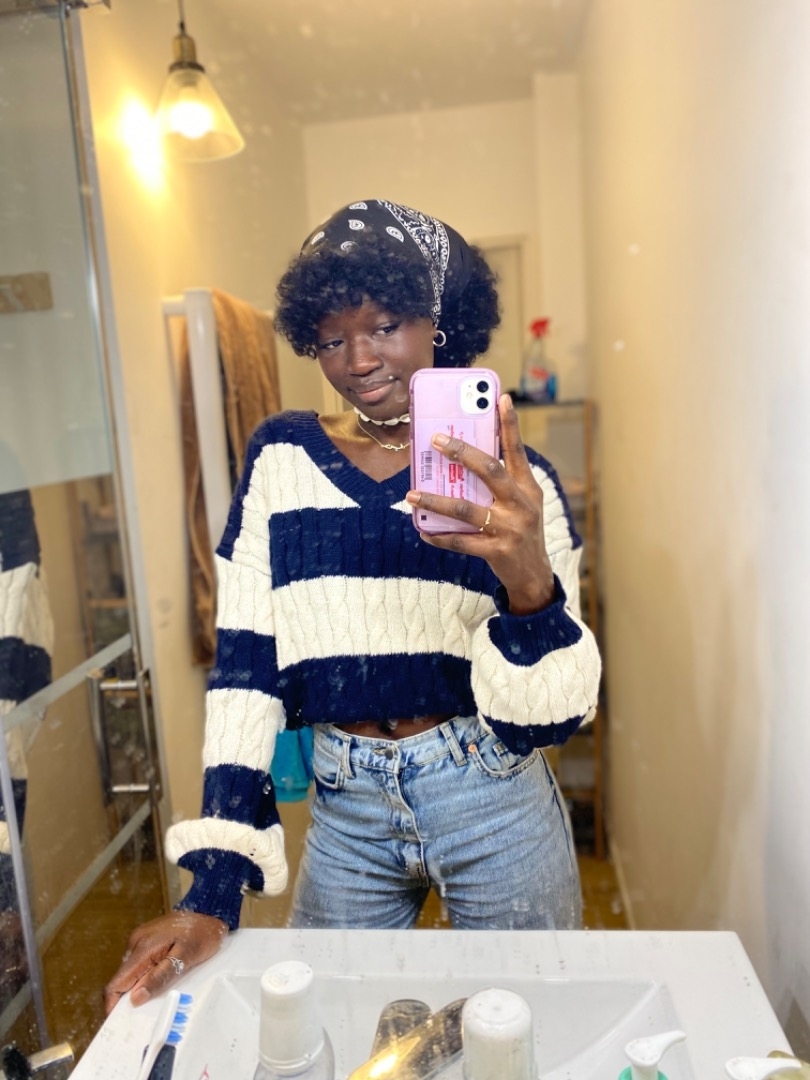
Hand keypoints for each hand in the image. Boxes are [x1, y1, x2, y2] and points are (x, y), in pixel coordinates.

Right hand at [103, 910, 226, 1013]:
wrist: (210, 913)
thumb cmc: (202, 935)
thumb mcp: (185, 958)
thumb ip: (160, 977)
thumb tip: (136, 998)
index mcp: (143, 947)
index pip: (117, 982)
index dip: (113, 1004)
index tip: (118, 1023)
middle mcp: (136, 942)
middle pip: (122, 979)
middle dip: (126, 999)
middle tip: (139, 1018)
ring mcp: (140, 939)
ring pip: (130, 972)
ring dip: (136, 987)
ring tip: (150, 1001)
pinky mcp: (146, 939)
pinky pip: (139, 963)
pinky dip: (143, 976)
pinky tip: (156, 982)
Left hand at [406, 394, 554, 614]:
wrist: (534, 576)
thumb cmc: (521, 532)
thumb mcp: (522, 503)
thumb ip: (502, 482)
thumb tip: (464, 459)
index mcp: (527, 488)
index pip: (517, 451)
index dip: (510, 424)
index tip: (500, 398)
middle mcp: (521, 504)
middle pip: (490, 471)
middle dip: (462, 453)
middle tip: (435, 440)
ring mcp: (509, 528)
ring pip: (466, 508)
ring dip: (436, 500)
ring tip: (411, 494)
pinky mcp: (496, 551)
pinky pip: (461, 541)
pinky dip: (440, 535)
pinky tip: (423, 530)